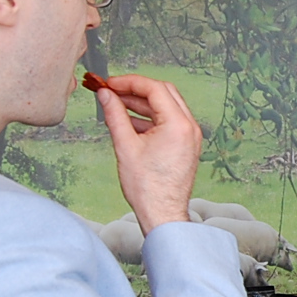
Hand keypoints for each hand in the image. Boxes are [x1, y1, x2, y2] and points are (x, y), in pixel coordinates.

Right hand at [96, 74, 201, 234]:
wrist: (162, 214)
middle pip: (163, 93)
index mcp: (178, 124)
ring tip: (116, 105)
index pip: (155, 88)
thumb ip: (114, 115)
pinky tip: (129, 122)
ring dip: (142, 104)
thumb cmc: (147, 188)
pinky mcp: (186, 145)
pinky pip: (168, 122)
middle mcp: (190, 127)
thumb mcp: (125, 146)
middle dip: (136, 89)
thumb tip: (105, 95)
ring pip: (166, 107)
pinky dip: (149, 118)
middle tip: (113, 91)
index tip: (110, 84)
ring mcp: (190, 137)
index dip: (129, 82)